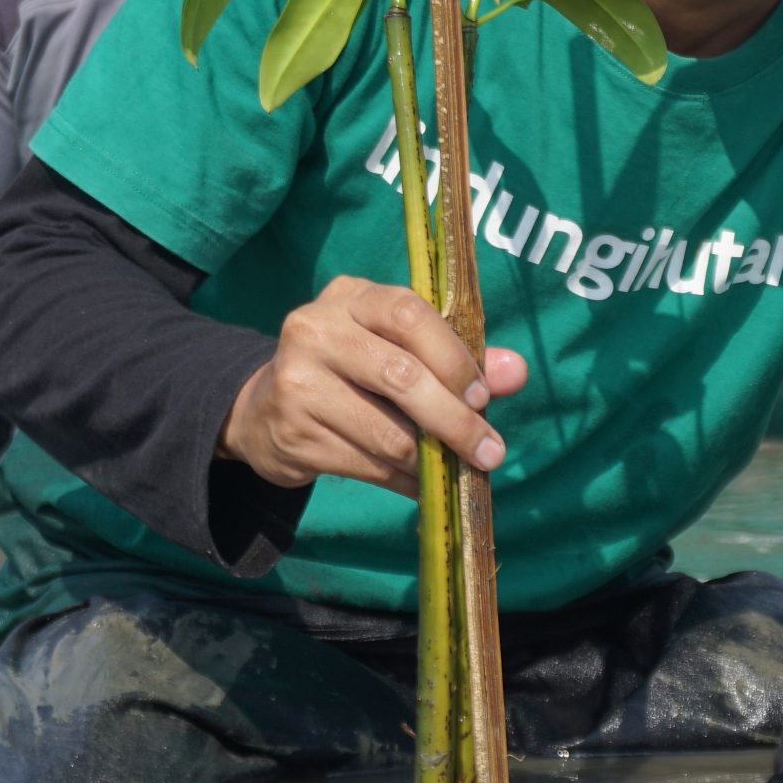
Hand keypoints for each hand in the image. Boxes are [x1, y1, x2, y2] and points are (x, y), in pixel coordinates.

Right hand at [219, 275, 527, 496]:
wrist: (264, 410)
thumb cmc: (350, 371)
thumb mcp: (397, 350)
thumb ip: (457, 358)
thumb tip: (517, 371)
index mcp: (350, 297)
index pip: (408, 314)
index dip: (452, 357)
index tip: (483, 396)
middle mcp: (316, 330)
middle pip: (400, 376)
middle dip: (454, 420)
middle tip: (490, 451)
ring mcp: (298, 382)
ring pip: (386, 432)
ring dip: (433, 460)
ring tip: (457, 470)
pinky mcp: (293, 433)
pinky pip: (367, 466)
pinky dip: (405, 480)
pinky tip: (421, 484)